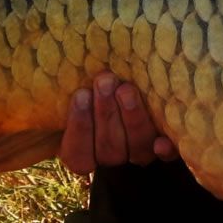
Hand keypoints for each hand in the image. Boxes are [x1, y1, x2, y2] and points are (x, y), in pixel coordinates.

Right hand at [59, 73, 177, 173]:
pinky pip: (169, 157)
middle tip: (105, 80)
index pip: (79, 154)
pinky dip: (166, 150)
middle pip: (109, 148)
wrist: (129, 114)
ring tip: (127, 89)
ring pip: (137, 148)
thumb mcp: (81, 102)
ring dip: (132, 118)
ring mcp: (140, 159)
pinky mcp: (165, 153)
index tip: (80, 94)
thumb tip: (52, 60)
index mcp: (84, 156)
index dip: (80, 126)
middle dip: (106, 113)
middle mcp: (113, 162)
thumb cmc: (97, 102)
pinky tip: (163, 142)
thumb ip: (76, 94)